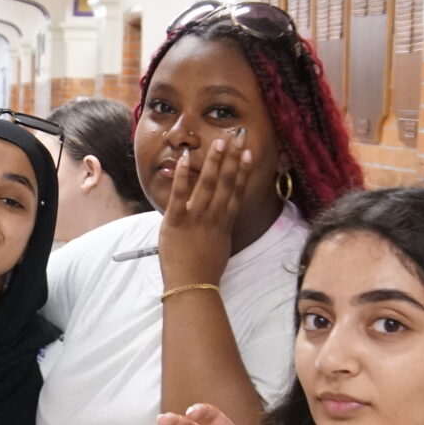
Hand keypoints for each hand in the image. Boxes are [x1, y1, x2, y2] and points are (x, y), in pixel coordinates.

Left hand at [159, 134, 254, 290]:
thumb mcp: (219, 247)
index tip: (247, 153)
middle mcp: (213, 217)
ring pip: (207, 185)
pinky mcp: (176, 222)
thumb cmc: (204, 271)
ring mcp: (196, 218)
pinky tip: (184, 159)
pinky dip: (181, 176)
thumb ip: (219, 229)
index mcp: (223, 223)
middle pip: (226, 182)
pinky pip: (179, 195)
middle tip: (237, 137)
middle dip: (232, 157)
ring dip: (214, 162)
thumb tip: (220, 219)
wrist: (192, 287)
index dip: (242, 170)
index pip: (236, 191)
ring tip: (219, 142)